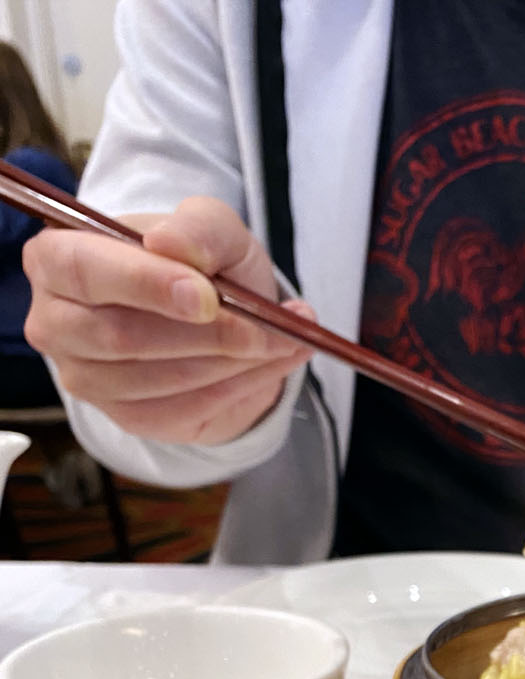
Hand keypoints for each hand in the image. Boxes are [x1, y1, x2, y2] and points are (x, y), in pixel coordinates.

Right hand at [23, 196, 313, 445]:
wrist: (218, 316)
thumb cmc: (200, 262)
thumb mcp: (212, 228)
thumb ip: (198, 227)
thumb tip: (171, 245)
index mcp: (56, 258)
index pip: (82, 270)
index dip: (145, 284)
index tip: (207, 295)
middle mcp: (56, 322)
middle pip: (120, 336)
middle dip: (202, 334)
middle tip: (265, 327)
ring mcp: (86, 378)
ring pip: (156, 380)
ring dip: (228, 364)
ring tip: (280, 341)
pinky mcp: (126, 416)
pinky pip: (181, 411)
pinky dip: (235, 389)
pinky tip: (266, 366)